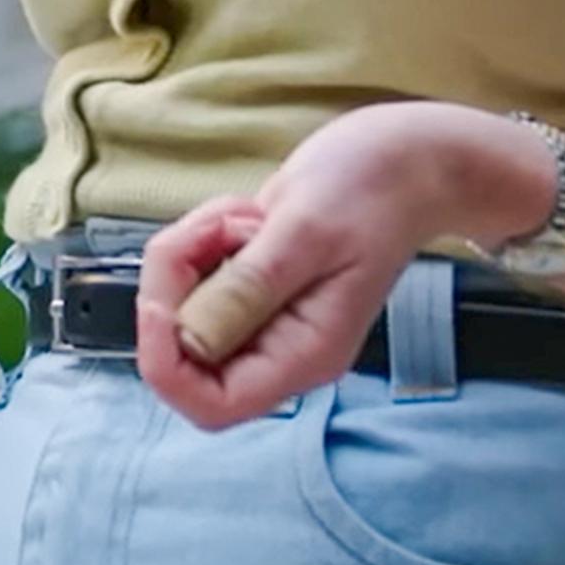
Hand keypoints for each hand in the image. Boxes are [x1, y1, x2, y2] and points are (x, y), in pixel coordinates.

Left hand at [134, 105, 500, 430]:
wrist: (404, 159)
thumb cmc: (371, 188)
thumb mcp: (306, 231)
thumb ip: (249, 288)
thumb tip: (188, 340)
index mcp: (304, 356)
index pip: (211, 405)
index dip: (166, 364)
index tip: (160, 299)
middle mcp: (280, 349)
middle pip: (184, 354)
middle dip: (176, 285)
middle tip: (215, 228)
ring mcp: (264, 318)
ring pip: (181, 307)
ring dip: (190, 252)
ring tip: (244, 213)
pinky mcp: (251, 286)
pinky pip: (194, 276)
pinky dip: (200, 240)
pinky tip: (246, 212)